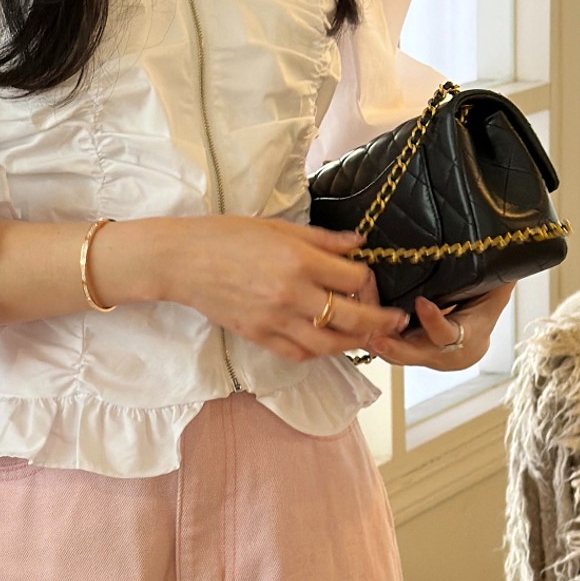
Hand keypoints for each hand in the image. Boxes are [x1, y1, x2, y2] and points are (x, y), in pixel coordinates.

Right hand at [164, 215, 412, 362]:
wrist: (183, 261)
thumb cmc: (227, 236)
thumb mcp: (278, 227)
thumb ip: (322, 239)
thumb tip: (358, 244)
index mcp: (299, 260)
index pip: (354, 278)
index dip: (368, 279)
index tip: (370, 279)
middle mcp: (293, 294)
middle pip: (352, 317)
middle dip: (381, 321)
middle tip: (397, 321)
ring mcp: (276, 320)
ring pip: (329, 344)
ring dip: (354, 343)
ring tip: (366, 337)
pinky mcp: (259, 336)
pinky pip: (298, 353)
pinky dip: (317, 351)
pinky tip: (325, 343)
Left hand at [363, 282, 517, 369]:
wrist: (476, 327)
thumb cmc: (485, 303)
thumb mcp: (496, 289)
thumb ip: (499, 274)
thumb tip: (509, 247)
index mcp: (468, 341)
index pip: (448, 337)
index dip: (434, 323)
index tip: (422, 303)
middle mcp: (441, 356)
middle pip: (411, 353)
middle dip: (390, 340)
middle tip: (373, 325)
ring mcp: (419, 356)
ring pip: (390, 349)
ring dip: (372, 329)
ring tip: (356, 303)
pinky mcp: (401, 350)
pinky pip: (381, 342)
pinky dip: (367, 326)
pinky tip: (353, 303)